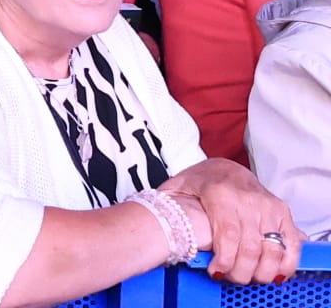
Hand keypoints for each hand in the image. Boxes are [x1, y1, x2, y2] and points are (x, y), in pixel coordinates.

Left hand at [162, 158, 302, 283]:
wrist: (225, 166)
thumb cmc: (199, 181)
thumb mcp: (177, 187)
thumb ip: (167, 204)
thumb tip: (155, 221)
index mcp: (220, 192)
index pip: (228, 235)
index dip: (225, 260)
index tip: (217, 273)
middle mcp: (247, 199)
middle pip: (250, 247)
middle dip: (242, 271)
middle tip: (232, 278)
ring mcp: (268, 205)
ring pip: (271, 249)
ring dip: (263, 271)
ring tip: (250, 278)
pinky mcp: (282, 211)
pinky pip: (291, 242)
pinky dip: (287, 262)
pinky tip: (275, 273)